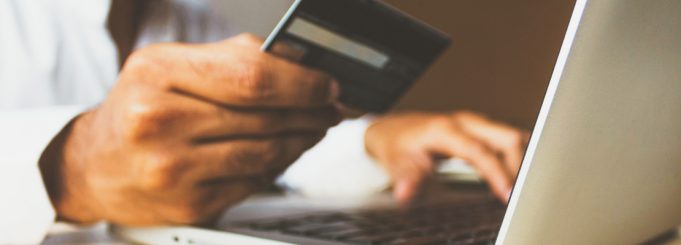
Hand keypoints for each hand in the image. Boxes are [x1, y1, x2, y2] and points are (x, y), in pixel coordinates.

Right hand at [39, 34, 340, 225]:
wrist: (94, 165)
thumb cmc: (139, 109)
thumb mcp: (171, 66)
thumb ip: (234, 59)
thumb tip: (301, 61)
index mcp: (157, 72)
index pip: (251, 76)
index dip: (301, 81)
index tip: (327, 84)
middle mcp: (159, 121)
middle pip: (264, 115)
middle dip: (311, 111)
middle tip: (331, 107)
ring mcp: (172, 168)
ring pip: (265, 152)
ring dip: (301, 139)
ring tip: (313, 128)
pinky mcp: (188, 204)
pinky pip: (253, 181)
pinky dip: (277, 165)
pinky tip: (282, 152)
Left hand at [365, 111, 528, 202]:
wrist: (394, 130)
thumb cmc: (397, 145)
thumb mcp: (396, 162)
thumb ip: (406, 178)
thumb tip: (405, 193)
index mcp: (446, 129)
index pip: (480, 151)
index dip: (497, 173)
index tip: (508, 194)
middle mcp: (465, 122)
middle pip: (507, 138)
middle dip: (520, 166)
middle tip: (521, 195)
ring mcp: (475, 124)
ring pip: (512, 137)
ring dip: (522, 161)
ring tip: (524, 187)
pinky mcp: (480, 130)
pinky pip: (507, 141)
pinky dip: (517, 157)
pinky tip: (518, 176)